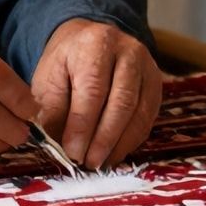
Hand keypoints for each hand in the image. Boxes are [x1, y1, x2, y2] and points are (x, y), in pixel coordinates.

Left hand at [32, 19, 161, 168]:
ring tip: (100, 164)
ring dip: (119, 144)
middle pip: (122, 101)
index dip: (83, 125)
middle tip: (88, 163)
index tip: (72, 152)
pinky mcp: (156, 83)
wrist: (90, 41)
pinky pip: (148, 117)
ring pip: (139, 112)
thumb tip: (57, 145)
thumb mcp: (49, 79)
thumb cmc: (66, 64)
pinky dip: (131, 140)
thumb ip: (53, 109)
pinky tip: (114, 154)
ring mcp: (147, 66)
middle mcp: (128, 51)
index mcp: (95, 43)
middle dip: (104, 139)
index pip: (93, 89)